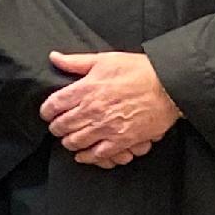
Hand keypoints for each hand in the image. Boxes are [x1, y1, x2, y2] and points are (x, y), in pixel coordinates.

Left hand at [42, 50, 179, 167]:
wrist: (168, 86)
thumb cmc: (138, 70)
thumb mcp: (104, 59)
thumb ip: (76, 62)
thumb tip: (54, 58)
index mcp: (85, 89)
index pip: (54, 105)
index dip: (46, 111)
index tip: (47, 113)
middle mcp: (92, 110)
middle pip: (62, 126)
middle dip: (56, 128)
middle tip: (58, 127)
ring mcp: (106, 127)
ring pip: (76, 142)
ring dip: (69, 142)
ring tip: (69, 139)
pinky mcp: (122, 140)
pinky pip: (98, 154)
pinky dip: (88, 157)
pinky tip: (84, 155)